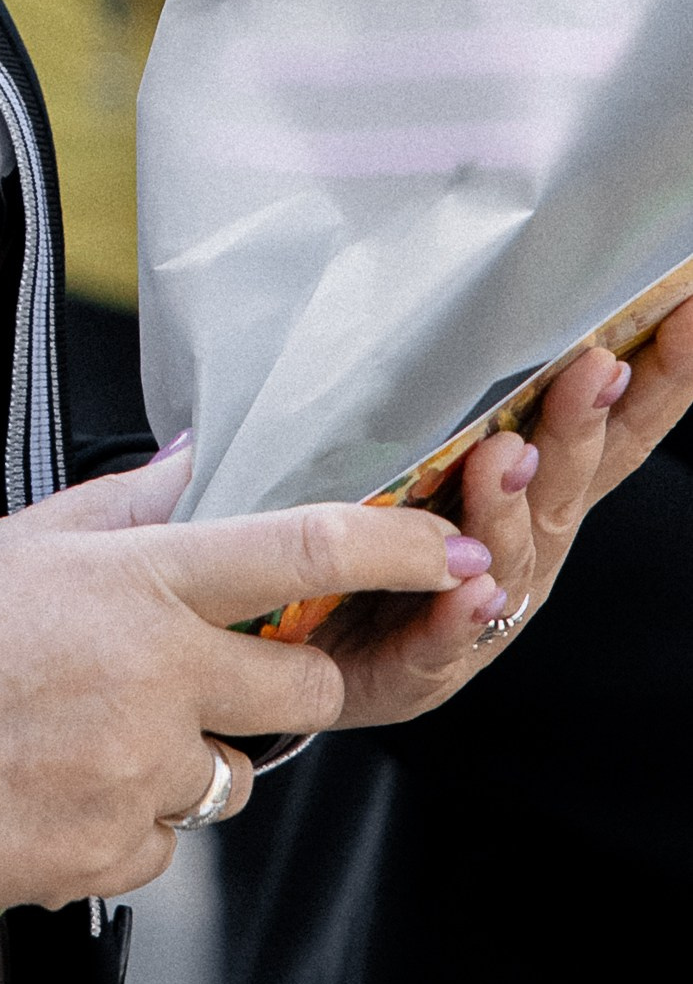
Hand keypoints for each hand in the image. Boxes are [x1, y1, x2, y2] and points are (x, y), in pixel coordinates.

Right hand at [0, 456, 459, 929]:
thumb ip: (112, 512)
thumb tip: (184, 470)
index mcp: (126, 583)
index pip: (299, 554)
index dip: (392, 552)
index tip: (443, 552)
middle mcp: (149, 678)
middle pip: (302, 696)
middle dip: (282, 691)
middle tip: (209, 682)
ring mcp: (132, 776)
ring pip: (227, 780)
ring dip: (184, 763)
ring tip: (76, 739)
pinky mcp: (104, 859)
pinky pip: (164, 846)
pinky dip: (125, 826)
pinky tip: (45, 793)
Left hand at [320, 300, 692, 727]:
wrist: (326, 659)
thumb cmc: (395, 549)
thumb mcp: (448, 467)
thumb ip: (493, 415)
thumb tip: (537, 332)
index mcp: (539, 505)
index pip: (612, 438)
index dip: (658, 386)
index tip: (686, 315)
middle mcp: (524, 557)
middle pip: (564, 487)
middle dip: (584, 427)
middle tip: (600, 366)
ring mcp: (478, 617)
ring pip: (506, 559)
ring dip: (509, 507)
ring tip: (507, 454)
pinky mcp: (418, 667)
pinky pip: (438, 643)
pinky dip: (455, 619)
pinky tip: (467, 592)